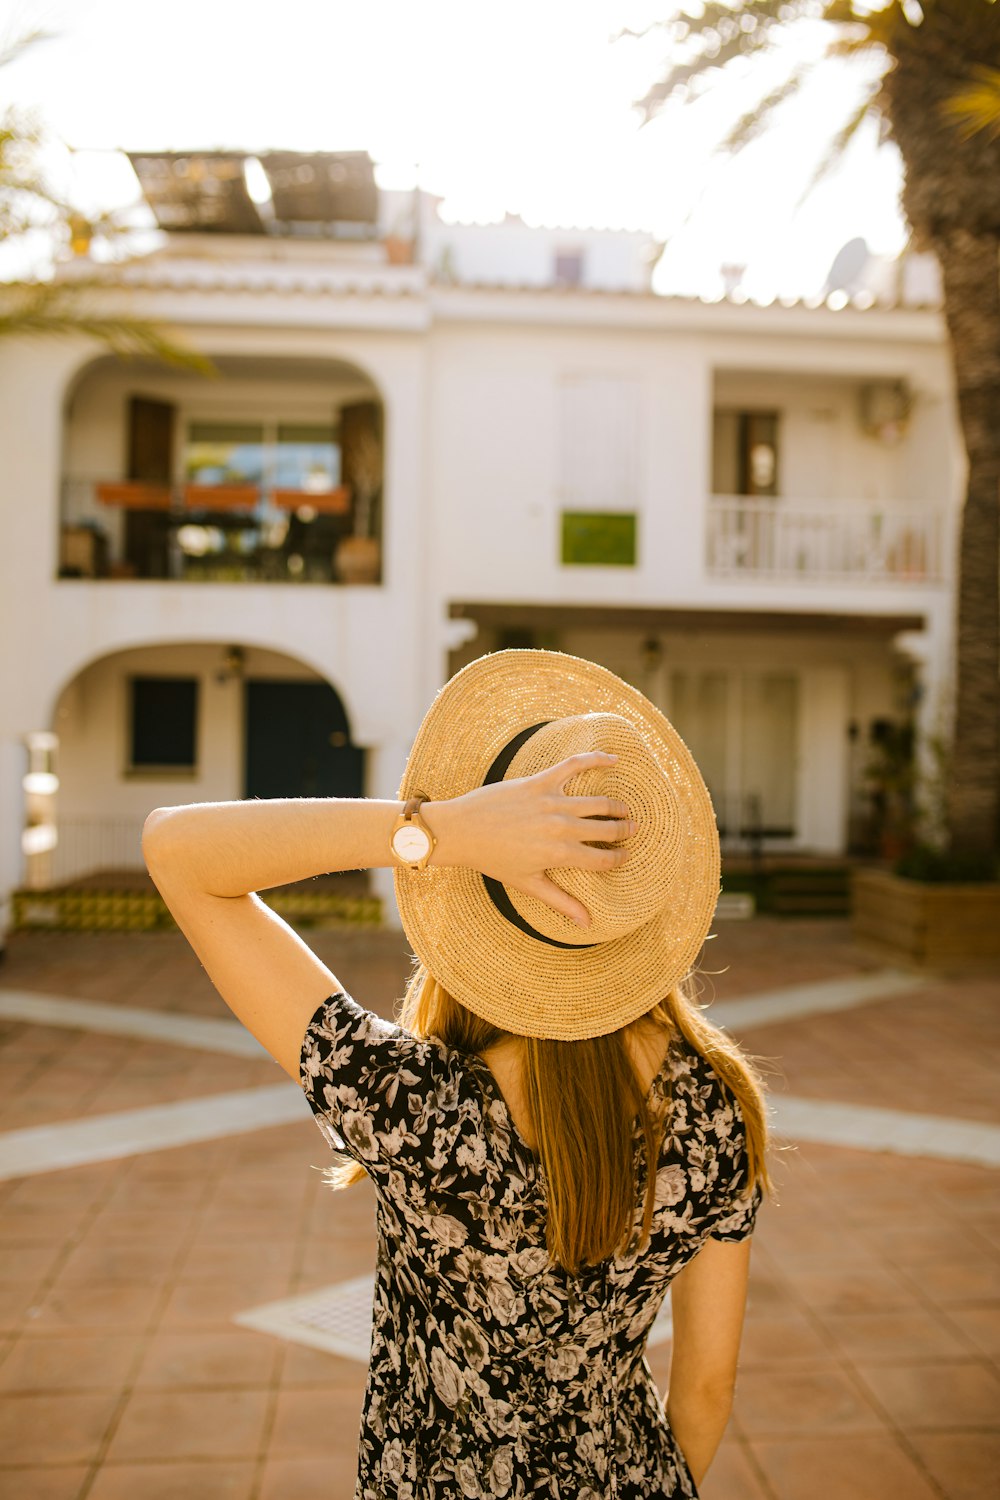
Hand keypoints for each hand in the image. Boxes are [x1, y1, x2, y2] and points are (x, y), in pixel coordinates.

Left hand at [434, 752, 634, 927]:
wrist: (461, 830)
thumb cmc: (492, 860)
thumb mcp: (528, 884)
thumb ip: (561, 902)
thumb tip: (586, 924)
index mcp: (559, 855)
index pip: (602, 859)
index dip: (619, 859)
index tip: (626, 856)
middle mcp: (560, 827)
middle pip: (606, 830)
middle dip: (624, 831)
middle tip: (633, 829)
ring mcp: (551, 802)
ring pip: (598, 802)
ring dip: (616, 806)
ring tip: (625, 809)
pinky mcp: (539, 781)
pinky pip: (574, 766)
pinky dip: (596, 759)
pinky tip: (613, 759)